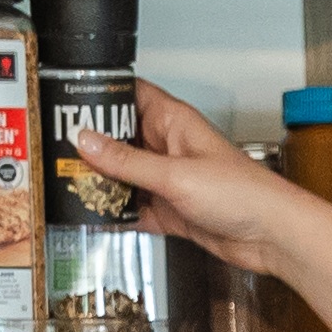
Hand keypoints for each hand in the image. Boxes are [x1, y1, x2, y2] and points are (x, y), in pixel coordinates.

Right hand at [68, 81, 309, 269]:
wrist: (272, 236)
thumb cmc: (243, 194)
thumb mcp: (174, 175)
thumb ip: (127, 161)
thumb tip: (86, 142)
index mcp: (175, 123)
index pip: (132, 95)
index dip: (103, 94)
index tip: (69, 100)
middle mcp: (170, 148)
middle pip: (122, 139)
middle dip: (93, 146)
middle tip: (59, 152)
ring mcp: (171, 180)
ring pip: (126, 176)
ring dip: (104, 183)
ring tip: (70, 185)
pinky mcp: (173, 211)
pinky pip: (137, 208)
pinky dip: (119, 214)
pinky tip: (99, 217)